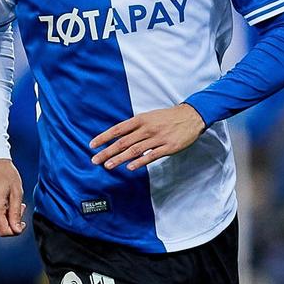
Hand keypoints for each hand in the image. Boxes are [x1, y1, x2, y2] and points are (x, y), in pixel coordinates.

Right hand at [0, 158, 23, 236]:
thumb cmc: (6, 173)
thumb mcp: (17, 193)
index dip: (15, 231)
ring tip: (10, 200)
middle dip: (11, 221)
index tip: (22, 223)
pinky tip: (1, 198)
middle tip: (19, 206)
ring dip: (4, 215)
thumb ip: (16, 213)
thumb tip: (17, 230)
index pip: (4, 231)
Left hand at [91, 104, 206, 170]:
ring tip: (108, 166)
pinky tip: (130, 167)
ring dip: (119, 159)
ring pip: (134, 150)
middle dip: (107, 151)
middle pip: (123, 142)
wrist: (192, 116)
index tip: (92, 145)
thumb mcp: (149, 116)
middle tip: (95, 160)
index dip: (104, 137)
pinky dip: (140, 162)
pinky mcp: (168, 147)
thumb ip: (134, 126)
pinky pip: (151, 156)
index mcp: (141, 120)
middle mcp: (147, 129)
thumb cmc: (167, 117)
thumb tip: (117, 136)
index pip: (117, 129)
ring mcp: (157, 138)